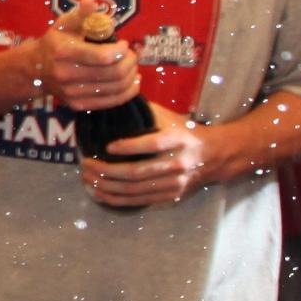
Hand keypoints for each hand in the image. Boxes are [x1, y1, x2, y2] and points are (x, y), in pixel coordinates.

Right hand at [33, 3, 140, 111]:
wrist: (34, 70)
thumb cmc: (54, 43)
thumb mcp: (63, 24)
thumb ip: (80, 14)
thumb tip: (91, 1)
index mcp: (64, 52)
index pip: (104, 56)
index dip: (121, 50)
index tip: (124, 44)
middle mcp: (66, 74)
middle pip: (113, 73)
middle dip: (130, 62)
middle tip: (132, 55)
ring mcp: (72, 92)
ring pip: (115, 88)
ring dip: (131, 77)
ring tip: (133, 67)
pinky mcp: (78, 104)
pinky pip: (110, 102)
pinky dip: (126, 93)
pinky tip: (132, 83)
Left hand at [81, 103, 211, 206]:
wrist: (215, 156)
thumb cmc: (185, 133)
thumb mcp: (170, 118)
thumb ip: (144, 111)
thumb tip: (113, 99)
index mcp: (178, 140)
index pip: (153, 144)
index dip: (129, 147)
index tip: (108, 146)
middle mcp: (177, 163)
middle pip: (137, 173)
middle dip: (106, 171)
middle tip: (86, 165)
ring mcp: (174, 183)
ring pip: (134, 190)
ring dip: (106, 186)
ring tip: (87, 178)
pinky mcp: (170, 196)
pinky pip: (139, 201)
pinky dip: (116, 199)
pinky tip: (100, 193)